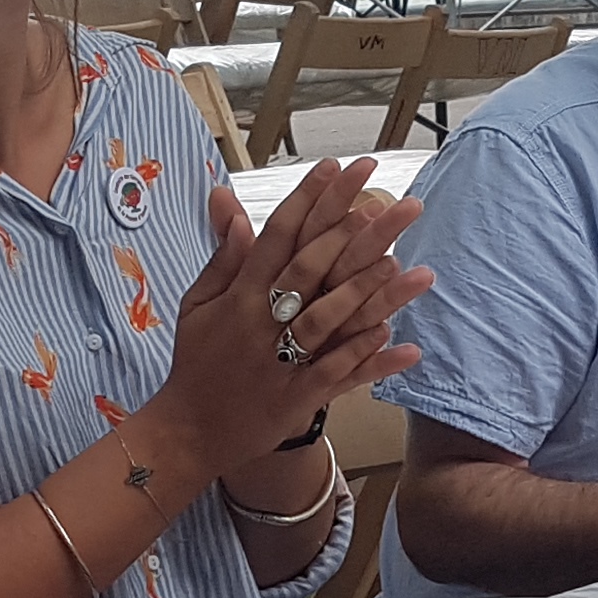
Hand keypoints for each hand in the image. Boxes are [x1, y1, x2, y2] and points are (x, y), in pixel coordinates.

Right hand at [157, 160, 430, 480]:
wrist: (188, 430)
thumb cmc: (197, 361)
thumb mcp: (199, 302)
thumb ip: (223, 253)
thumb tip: (227, 198)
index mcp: (239, 295)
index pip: (278, 236)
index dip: (308, 200)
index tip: (336, 167)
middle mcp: (261, 323)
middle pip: (311, 268)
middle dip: (351, 233)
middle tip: (391, 202)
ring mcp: (280, 361)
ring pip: (329, 319)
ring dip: (370, 292)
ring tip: (409, 265)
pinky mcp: (295, 398)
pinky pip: (336, 374)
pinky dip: (366, 357)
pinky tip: (399, 338)